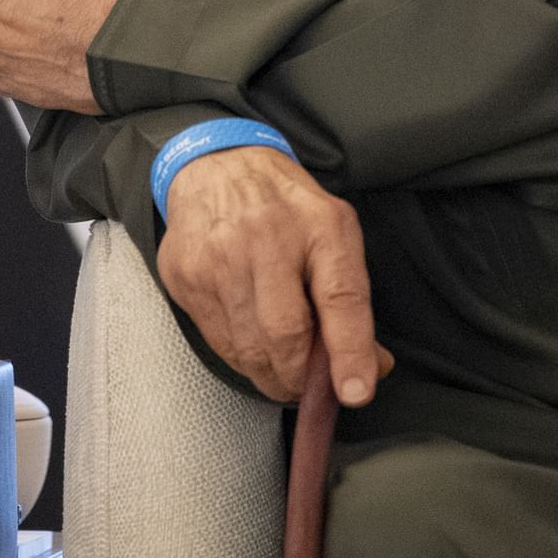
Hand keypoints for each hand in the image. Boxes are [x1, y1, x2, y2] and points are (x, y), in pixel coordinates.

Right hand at [155, 144, 390, 406]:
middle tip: (307, 387)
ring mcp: (217, 257)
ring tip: (281, 370)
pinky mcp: (185, 276)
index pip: (340, 297)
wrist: (215, 165)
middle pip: (285, 333)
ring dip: (270, 375)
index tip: (355, 392)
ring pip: (248, 347)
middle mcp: (263, 236)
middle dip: (300, 378)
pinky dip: (241, 357)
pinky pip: (217, 340)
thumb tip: (372, 366)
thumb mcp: (334, 233)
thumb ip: (352, 298)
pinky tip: (251, 344)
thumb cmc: (285, 206)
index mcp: (318, 224)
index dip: (350, 351)